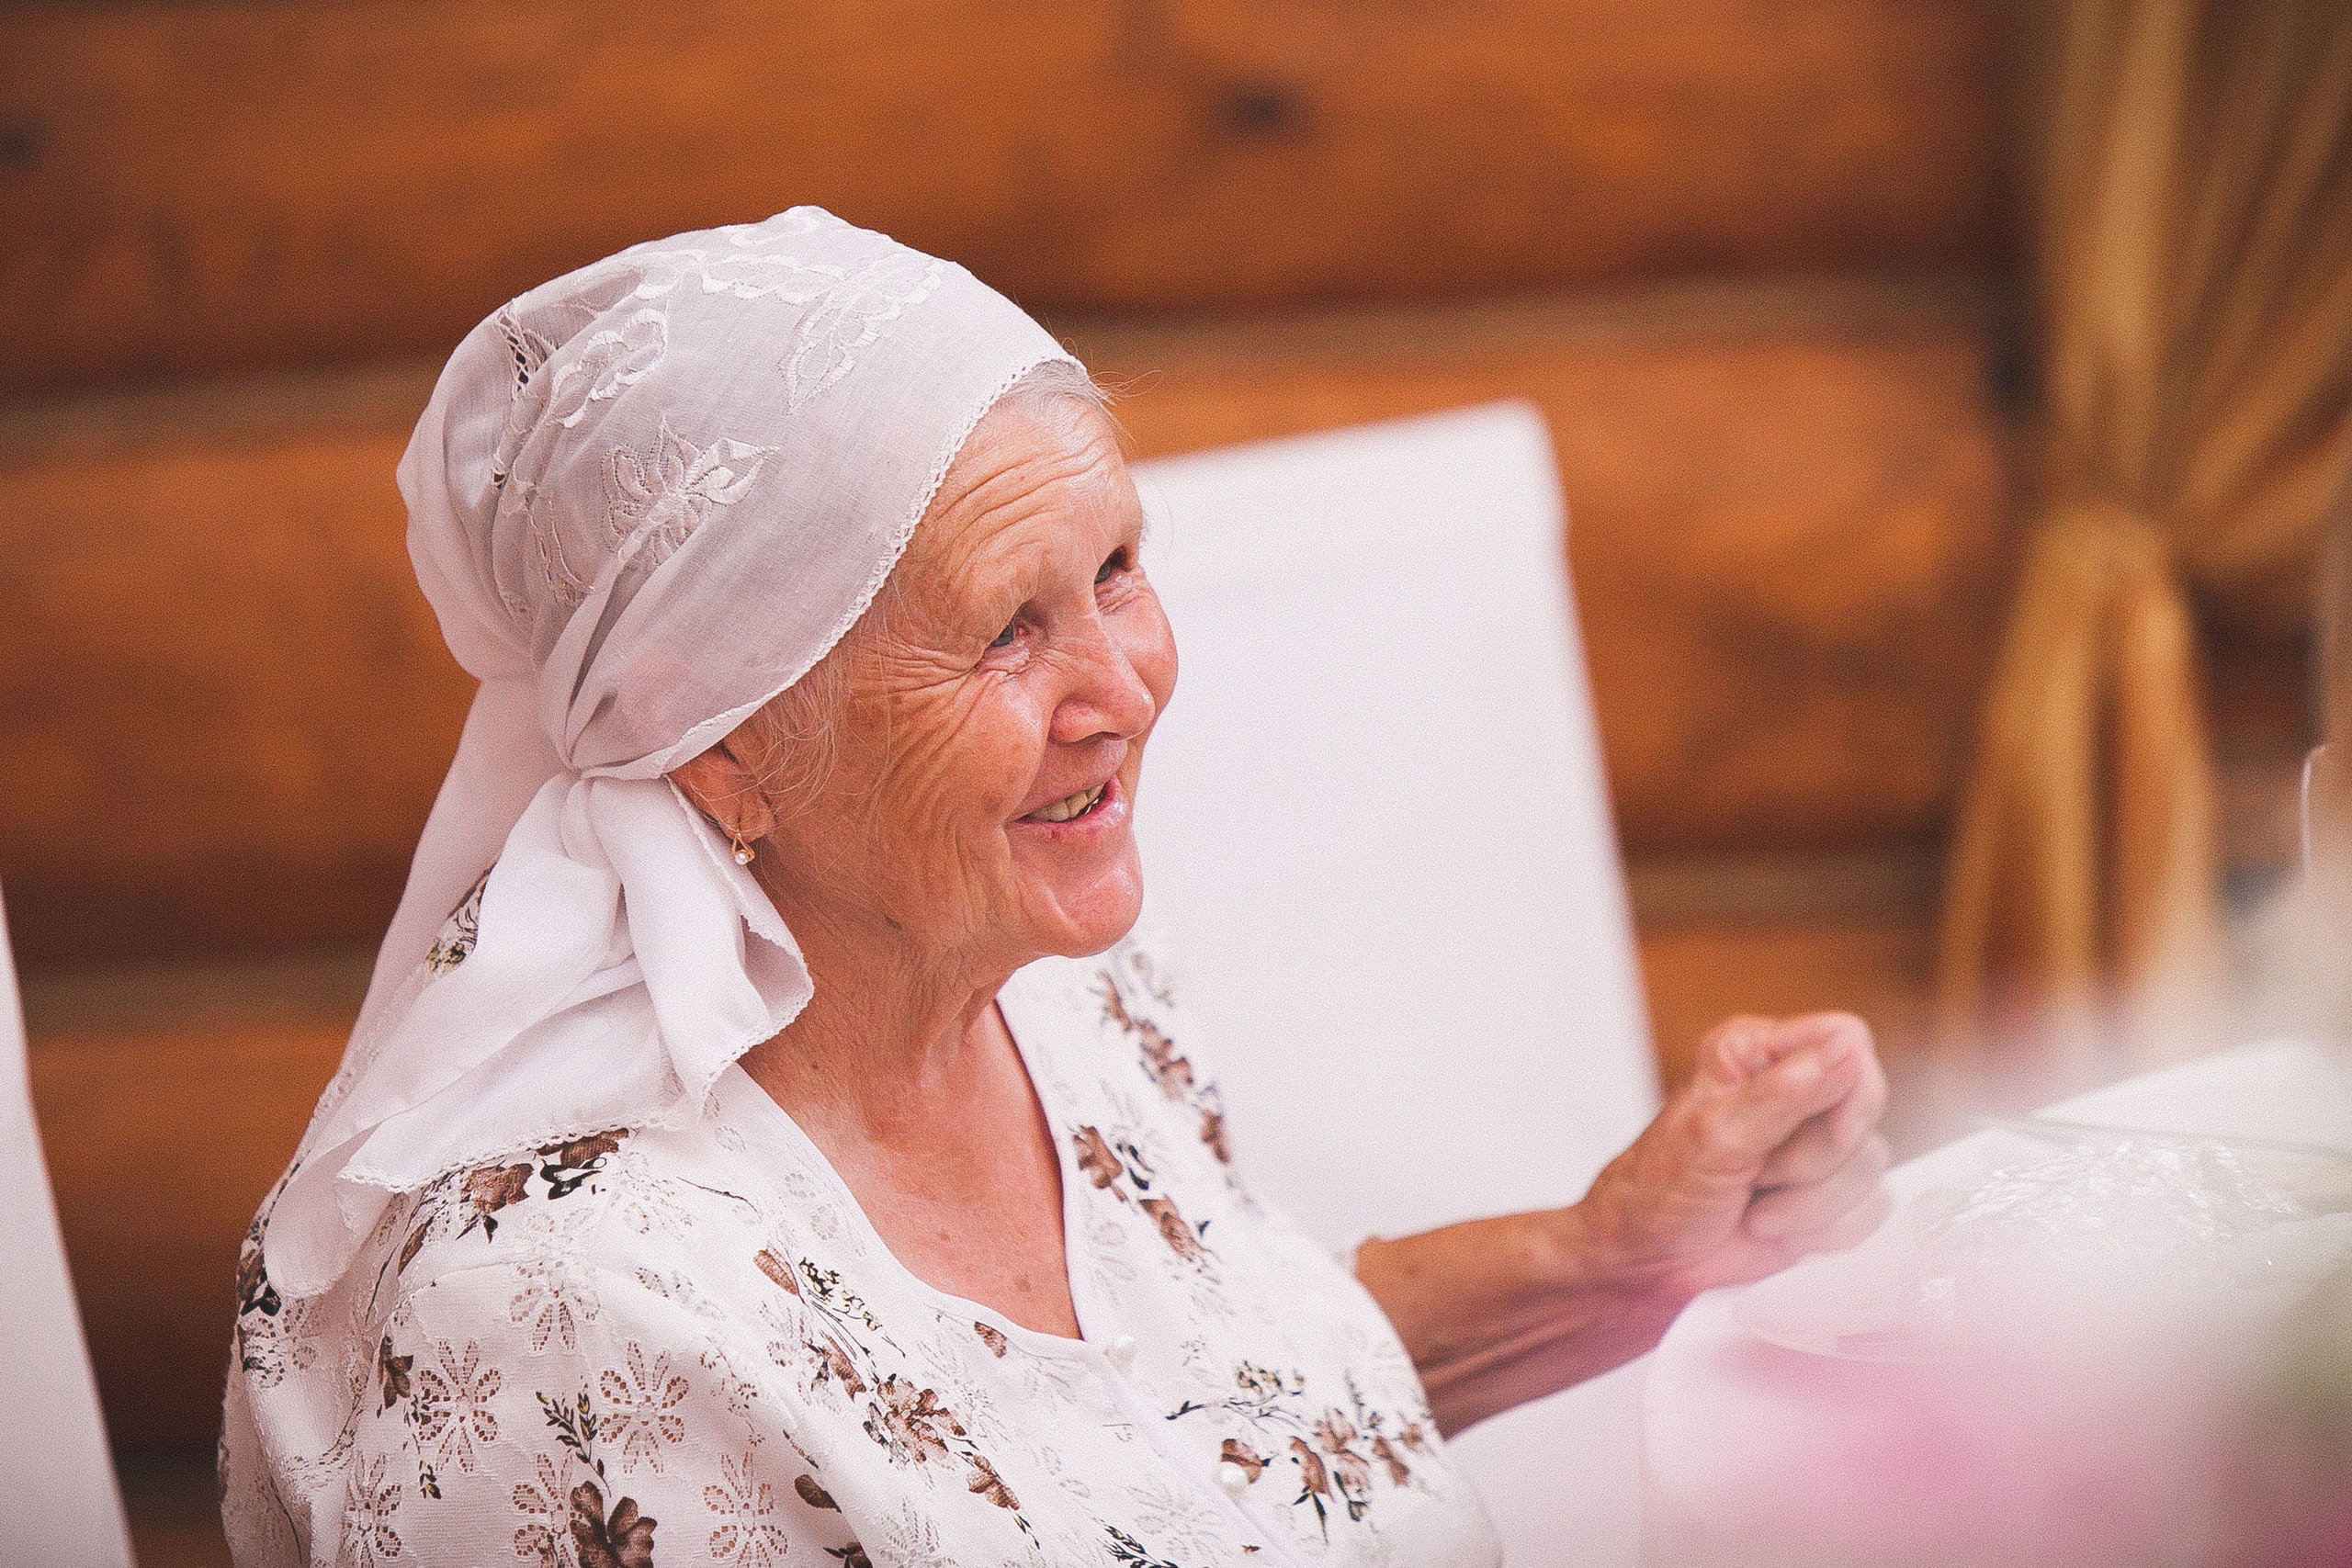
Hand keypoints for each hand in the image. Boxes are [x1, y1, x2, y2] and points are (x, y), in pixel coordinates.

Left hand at [1578, 1012, 1890, 1302]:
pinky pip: (1872, 1207)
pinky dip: (1823, 1231)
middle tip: (1758, 1175)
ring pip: (1871, 1164)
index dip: (1849, 1087)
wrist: (1648, 1261)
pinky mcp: (1828, 1194)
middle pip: (1866, 1106)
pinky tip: (1775, 1229)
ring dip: (1810, 1203)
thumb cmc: (1659, 1192)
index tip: (1823, 1130)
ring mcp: (1814, 1146)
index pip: (1845, 1038)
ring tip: (1756, 1207)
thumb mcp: (1716, 1136)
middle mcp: (1792, 1090)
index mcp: (1756, 1054)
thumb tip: (1848, 1048)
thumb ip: (1785, 1092)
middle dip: (1813, 1160)